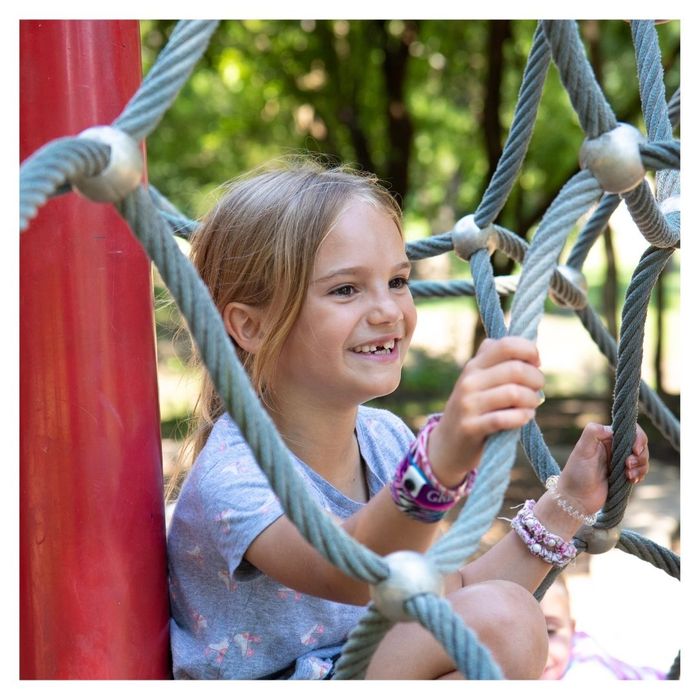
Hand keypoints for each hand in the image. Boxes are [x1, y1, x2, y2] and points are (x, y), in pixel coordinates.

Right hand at [427, 337, 544, 485]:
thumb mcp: (478, 381)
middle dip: (536, 379)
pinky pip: (504, 418)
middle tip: (537, 390)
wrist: (448, 443)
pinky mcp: (471, 427)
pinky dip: (522, 417)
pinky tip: (525, 418)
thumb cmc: (474, 409)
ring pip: (514, 393)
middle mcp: (469, 381)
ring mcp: (468, 404)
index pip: (506, 345)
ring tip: (531, 406)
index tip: (536, 363)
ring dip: (532, 400)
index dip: (529, 350)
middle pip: (516, 369)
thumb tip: (528, 350)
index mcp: (474, 365)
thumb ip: (497, 362)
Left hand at [558, 422, 649, 515]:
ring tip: (628, 475)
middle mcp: (613, 448)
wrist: (576, 498)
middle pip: (639, 443)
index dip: (637, 437)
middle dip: (640, 454)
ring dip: (640, 465)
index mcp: (604, 438)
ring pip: (641, 458)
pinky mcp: (623, 475)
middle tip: (628, 465)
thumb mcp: (581, 450)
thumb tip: (611, 429)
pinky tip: (631, 480)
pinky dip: (640, 474)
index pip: (628, 430)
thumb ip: (592, 432)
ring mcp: (619, 462)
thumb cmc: (576, 473)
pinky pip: (639, 470)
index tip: (635, 449)